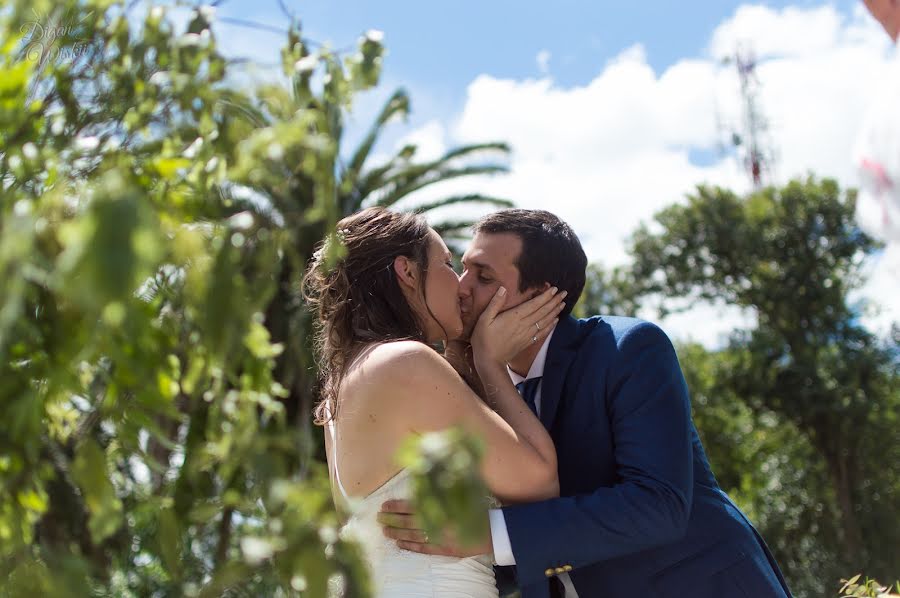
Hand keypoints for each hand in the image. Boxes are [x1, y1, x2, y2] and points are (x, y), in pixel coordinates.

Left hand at [377, 499, 492, 557]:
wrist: (493, 530)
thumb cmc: (477, 509)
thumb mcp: (461, 493)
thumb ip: (442, 490)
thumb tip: (423, 481)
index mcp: (441, 507)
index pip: (412, 506)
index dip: (397, 506)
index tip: (384, 504)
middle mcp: (438, 523)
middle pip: (409, 521)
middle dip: (392, 520)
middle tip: (379, 518)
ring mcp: (440, 538)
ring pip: (413, 536)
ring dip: (397, 533)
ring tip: (385, 531)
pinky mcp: (444, 549)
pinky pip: (423, 549)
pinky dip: (410, 547)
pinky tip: (400, 545)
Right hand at [471, 286, 566, 366]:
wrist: (489, 362)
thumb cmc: (483, 340)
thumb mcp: (484, 319)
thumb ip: (495, 303)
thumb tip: (503, 288)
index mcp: (514, 317)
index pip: (534, 304)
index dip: (545, 296)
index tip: (554, 289)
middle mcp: (523, 325)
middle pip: (542, 311)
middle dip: (554, 301)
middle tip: (564, 293)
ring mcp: (526, 334)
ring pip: (545, 321)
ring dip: (555, 312)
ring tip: (563, 304)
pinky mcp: (527, 342)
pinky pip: (542, 332)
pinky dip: (550, 326)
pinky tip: (556, 321)